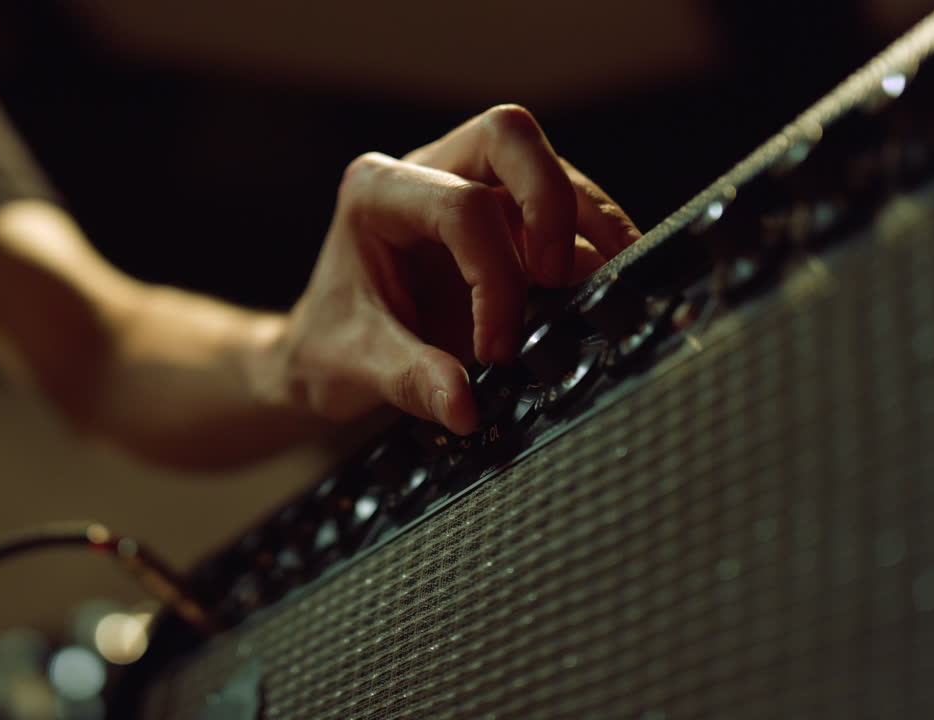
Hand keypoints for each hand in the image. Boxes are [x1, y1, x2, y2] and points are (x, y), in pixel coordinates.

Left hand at [265, 105, 640, 434]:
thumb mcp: (355, 366)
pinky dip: (592, 245)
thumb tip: (464, 406)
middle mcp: (425, 171)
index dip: (494, 277)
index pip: (459, 207)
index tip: (496, 350)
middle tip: (560, 277)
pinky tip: (602, 289)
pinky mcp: (504, 216)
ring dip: (587, 223)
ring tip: (607, 285)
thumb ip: (411, 380)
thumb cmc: (331, 345)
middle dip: (551, 201)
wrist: (326, 349)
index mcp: (376, 193)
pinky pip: (562, 210)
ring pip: (548, 165)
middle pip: (508, 136)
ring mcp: (469, 185)